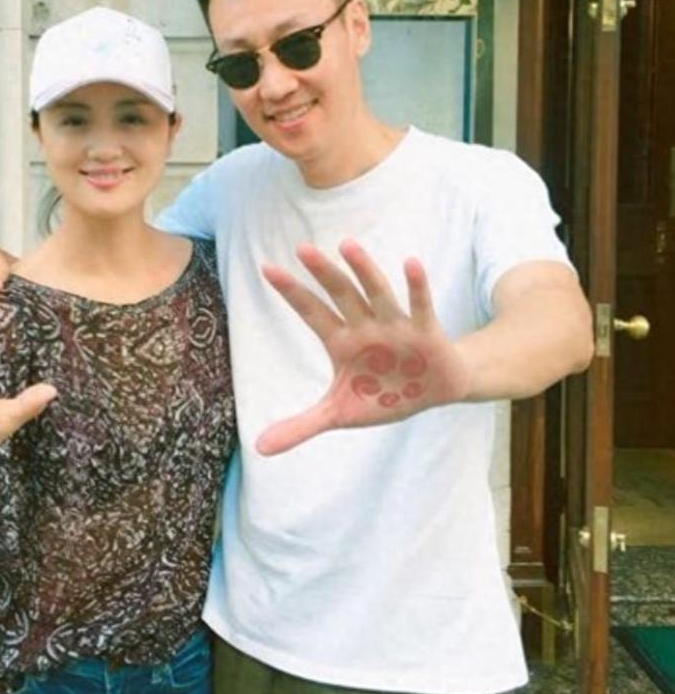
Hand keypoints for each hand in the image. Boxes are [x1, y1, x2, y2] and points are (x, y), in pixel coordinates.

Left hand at [256, 240, 471, 455]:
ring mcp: (395, 326)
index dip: (292, 293)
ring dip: (363, 271)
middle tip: (302, 249)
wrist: (435, 391)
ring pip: (376, 294)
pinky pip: (420, 307)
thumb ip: (300, 426)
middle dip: (323, 274)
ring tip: (347, 245)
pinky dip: (416, 288)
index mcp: (342, 342)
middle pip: (341, 295)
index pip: (312, 313)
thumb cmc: (384, 394)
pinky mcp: (426, 333)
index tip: (266, 268)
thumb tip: (258, 448)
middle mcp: (365, 327)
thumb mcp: (339, 414)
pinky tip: (410, 263)